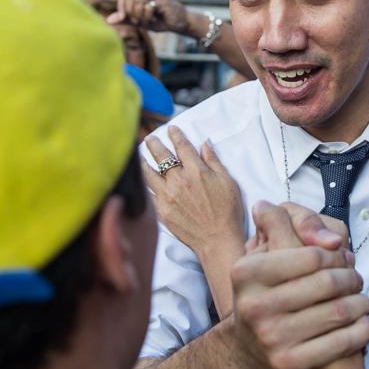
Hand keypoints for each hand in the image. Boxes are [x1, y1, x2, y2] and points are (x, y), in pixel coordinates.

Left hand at [108, 0, 190, 34]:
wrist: (180, 23)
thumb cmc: (160, 20)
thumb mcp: (139, 20)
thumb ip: (125, 18)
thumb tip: (108, 21)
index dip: (121, 7)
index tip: (123, 18)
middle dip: (130, 13)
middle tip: (140, 20)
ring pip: (136, 2)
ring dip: (140, 15)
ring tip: (148, 19)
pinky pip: (147, 7)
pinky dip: (148, 16)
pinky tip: (155, 18)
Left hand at [143, 127, 244, 258]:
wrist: (217, 240)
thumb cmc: (227, 212)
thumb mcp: (227, 181)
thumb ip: (213, 161)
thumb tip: (205, 144)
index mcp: (196, 171)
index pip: (182, 146)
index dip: (175, 135)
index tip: (171, 129)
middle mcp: (179, 180)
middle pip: (161, 156)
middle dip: (154, 143)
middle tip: (150, 138)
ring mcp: (167, 196)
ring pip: (149, 173)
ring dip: (144, 162)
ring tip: (140, 157)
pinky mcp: (162, 210)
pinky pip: (150, 192)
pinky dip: (146, 183)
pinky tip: (145, 180)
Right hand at [231, 202, 368, 368]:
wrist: (247, 347)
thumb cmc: (265, 290)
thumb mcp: (264, 249)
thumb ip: (287, 223)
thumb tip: (327, 236)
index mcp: (247, 272)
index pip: (312, 255)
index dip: (337, 255)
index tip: (344, 258)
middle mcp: (254, 305)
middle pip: (328, 283)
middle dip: (351, 278)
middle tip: (356, 279)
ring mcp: (270, 338)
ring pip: (339, 312)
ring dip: (361, 303)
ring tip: (361, 300)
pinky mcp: (289, 365)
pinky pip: (342, 342)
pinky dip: (361, 329)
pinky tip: (361, 323)